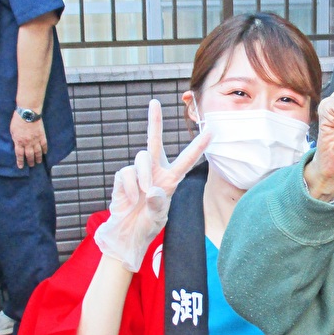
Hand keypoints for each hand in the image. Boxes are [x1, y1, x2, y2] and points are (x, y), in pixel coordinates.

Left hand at [11, 112, 47, 168]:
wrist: (28, 113)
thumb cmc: (18, 120)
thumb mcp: (12, 131)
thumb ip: (15, 139)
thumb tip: (16, 144)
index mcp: (19, 142)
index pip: (19, 155)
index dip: (20, 161)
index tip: (21, 167)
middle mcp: (28, 143)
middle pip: (29, 155)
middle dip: (30, 161)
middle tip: (32, 165)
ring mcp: (36, 140)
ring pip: (38, 152)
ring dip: (38, 158)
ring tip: (38, 162)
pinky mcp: (42, 136)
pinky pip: (44, 145)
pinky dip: (44, 150)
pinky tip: (45, 153)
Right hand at [93, 100, 211, 271]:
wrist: (126, 233)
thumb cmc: (147, 224)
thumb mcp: (158, 217)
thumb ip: (158, 205)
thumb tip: (151, 190)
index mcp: (171, 179)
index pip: (187, 159)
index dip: (198, 145)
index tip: (211, 130)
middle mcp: (155, 170)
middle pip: (155, 140)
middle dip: (154, 120)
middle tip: (154, 101)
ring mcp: (138, 172)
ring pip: (142, 158)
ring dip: (144, 176)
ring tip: (143, 194)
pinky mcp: (122, 177)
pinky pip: (126, 174)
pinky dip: (128, 188)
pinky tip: (129, 200)